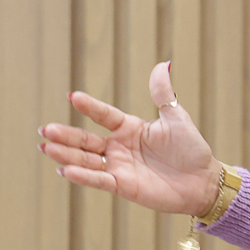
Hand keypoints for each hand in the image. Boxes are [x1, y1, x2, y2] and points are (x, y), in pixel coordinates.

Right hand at [38, 61, 221, 215]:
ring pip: (86, 160)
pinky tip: (65, 170)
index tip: (72, 96)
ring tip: (47, 147)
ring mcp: (119, 167)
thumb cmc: (192, 149)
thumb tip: (163, 63)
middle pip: (87, 140)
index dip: (90, 107)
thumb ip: (163, 94)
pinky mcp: (123, 186)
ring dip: (66, 154)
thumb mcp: (176, 117)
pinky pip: (99, 180)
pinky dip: (83, 176)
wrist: (204, 181)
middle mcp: (120, 147)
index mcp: (130, 128)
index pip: (104, 115)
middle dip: (66, 135)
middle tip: (45, 129)